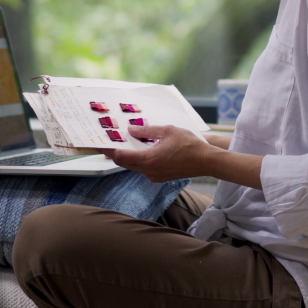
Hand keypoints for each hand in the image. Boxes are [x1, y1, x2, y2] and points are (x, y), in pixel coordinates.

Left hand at [101, 124, 215, 181]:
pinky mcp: (160, 176)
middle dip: (116, 152)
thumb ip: (147, 130)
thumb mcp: (167, 131)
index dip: (109, 150)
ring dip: (129, 155)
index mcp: (149, 160)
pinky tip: (144, 148)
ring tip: (127, 142)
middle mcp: (149, 171)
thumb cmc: (189, 144)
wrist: (206, 161)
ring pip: (134, 166)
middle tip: (110, 141)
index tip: (101, 144)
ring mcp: (154, 176)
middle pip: (125, 163)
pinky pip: (144, 168)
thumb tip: (131, 130)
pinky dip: (140, 159)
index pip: (121, 157)